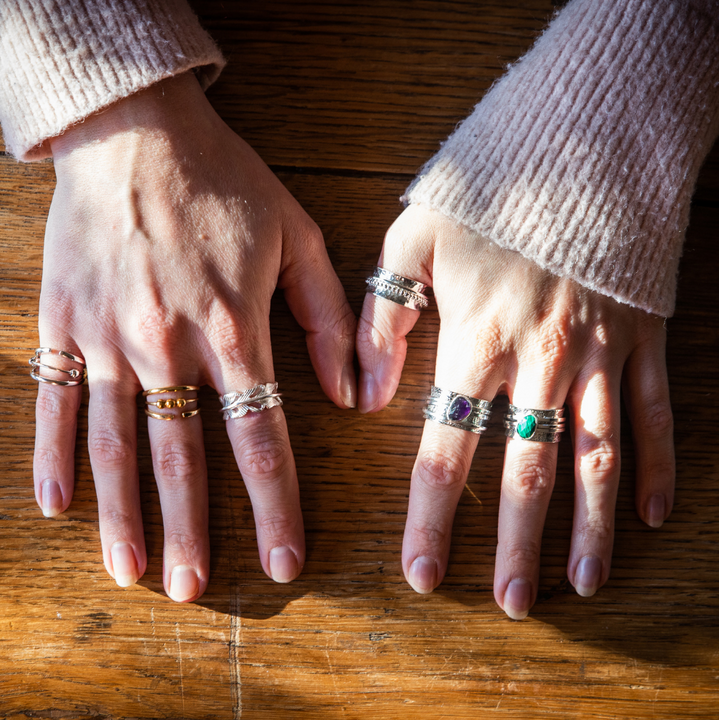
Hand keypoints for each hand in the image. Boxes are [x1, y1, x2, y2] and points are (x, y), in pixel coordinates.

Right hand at [34, 72, 355, 600]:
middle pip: (182, 458)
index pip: (260, 438)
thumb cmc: (225, 183)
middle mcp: (167, 344)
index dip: (274, 507)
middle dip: (192, 530)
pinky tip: (56, 505)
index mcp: (233, 328)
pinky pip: (55, 399)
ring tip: (130, 571)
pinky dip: (52, 455)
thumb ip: (328, 320)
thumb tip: (353, 397)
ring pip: (114, 444)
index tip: (283, 561)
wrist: (138, 132)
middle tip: (195, 591)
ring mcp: (108, 336)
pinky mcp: (64, 322)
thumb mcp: (297, 237)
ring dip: (123, 513)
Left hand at [357, 204, 673, 618]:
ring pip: (599, 458)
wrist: (582, 135)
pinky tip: (652, 515)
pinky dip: (657, 467)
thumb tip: (362, 392)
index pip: (447, 449)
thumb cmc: (489, 185)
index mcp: (478, 340)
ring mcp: (602, 354)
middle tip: (511, 604)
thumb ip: (384, 316)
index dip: (433, 517)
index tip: (423, 573)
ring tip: (581, 583)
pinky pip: (656, 414)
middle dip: (517, 544)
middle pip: (527, 472)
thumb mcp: (415, 237)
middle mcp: (543, 362)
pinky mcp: (644, 338)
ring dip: (589, 527)